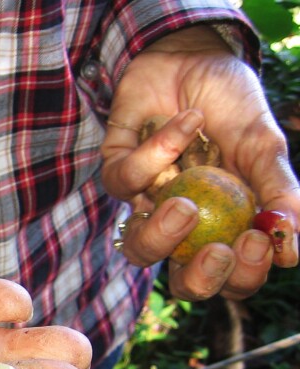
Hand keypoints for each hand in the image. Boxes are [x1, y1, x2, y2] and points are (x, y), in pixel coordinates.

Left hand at [101, 26, 299, 299]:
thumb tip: (292, 248)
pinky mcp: (114, 171)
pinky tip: (188, 120)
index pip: (233, 276)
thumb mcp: (264, 145)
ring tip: (185, 205)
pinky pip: (125, 180)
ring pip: (138, 249)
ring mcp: (146, 203)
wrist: (192, 56)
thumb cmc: (231, 104)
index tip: (258, 243)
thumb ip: (279, 192)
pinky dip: (159, 150)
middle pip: (180, 282)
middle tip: (219, 250)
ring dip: (161, 235)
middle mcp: (184, 227)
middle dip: (199, 278)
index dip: (244, 275)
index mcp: (225, 227)